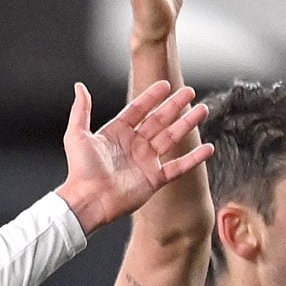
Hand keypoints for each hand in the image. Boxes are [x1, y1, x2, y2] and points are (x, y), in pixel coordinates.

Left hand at [58, 77, 210, 230]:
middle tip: (190, 91)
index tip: (165, 84)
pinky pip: (179, 167)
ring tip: (202, 110)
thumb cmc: (80, 171)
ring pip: (172, 138)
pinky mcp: (155, 179)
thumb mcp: (77, 135)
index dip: (151, 97)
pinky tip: (208, 148)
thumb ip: (81, 110)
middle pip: (159, 120)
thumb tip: (79, 87)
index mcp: (117, 133)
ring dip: (187, 124)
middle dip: (175, 105)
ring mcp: (146, 162)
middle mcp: (134, 145)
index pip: (138, 109)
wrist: (88, 201)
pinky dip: (194, 158)